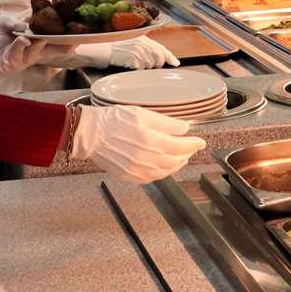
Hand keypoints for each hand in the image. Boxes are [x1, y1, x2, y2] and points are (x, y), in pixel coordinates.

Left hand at [0, 12, 78, 75]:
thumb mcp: (1, 21)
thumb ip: (14, 22)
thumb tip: (28, 26)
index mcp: (29, 39)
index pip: (48, 38)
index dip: (62, 37)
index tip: (76, 33)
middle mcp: (27, 51)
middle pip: (48, 50)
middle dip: (61, 47)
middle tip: (73, 43)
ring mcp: (19, 60)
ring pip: (34, 54)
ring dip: (38, 45)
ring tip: (38, 37)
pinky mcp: (8, 65)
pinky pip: (17, 56)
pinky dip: (20, 47)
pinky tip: (22, 40)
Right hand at [70, 104, 204, 183]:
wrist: (89, 134)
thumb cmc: (113, 120)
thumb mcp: (141, 113)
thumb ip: (165, 123)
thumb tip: (183, 129)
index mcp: (150, 140)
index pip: (180, 145)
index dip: (193, 144)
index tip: (200, 142)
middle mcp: (146, 158)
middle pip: (175, 160)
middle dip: (187, 154)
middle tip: (192, 148)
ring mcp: (138, 170)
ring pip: (165, 171)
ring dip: (177, 164)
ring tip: (182, 158)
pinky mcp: (129, 176)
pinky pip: (152, 178)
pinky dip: (163, 173)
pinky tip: (165, 167)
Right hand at [71, 37, 178, 70]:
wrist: (100, 49)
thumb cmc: (113, 47)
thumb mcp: (130, 43)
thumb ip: (144, 48)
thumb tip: (157, 58)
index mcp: (143, 38)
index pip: (162, 48)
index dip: (170, 57)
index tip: (176, 63)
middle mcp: (142, 43)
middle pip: (158, 58)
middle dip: (156, 64)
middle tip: (147, 65)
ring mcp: (137, 51)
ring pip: (150, 65)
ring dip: (144, 67)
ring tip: (133, 63)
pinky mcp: (132, 58)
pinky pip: (140, 69)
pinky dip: (136, 69)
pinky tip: (128, 65)